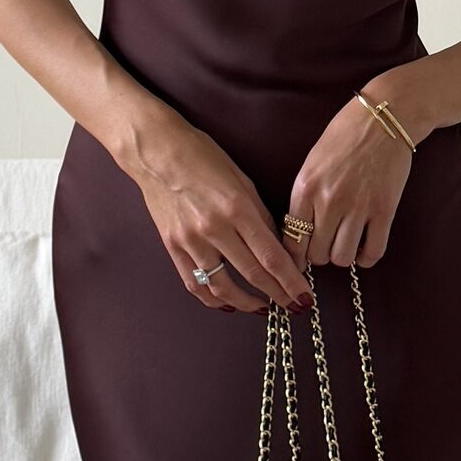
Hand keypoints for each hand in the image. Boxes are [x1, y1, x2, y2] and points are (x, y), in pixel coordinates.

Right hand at [130, 116, 316, 316]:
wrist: (156, 152)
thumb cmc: (202, 157)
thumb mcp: (242, 180)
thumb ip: (260, 216)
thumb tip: (276, 247)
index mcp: (237, 209)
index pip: (271, 256)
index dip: (291, 281)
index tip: (305, 296)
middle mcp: (214, 229)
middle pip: (253, 275)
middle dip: (279, 295)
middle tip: (295, 308)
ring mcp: (190, 241)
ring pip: (223, 288)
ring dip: (248, 304)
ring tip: (265, 308)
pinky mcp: (173, 247)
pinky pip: (195, 283)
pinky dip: (213, 300)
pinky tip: (229, 305)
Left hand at [282, 94, 413, 274]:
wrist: (383, 118)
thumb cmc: (344, 136)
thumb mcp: (311, 163)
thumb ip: (304, 197)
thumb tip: (298, 233)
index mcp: (305, 188)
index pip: (292, 241)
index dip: (295, 256)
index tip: (300, 258)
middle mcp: (329, 201)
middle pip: (317, 254)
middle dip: (319, 255)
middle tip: (326, 245)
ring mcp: (358, 207)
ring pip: (342, 258)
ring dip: (342, 256)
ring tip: (345, 243)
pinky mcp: (384, 210)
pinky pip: (373, 251)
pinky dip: (367, 257)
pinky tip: (364, 247)